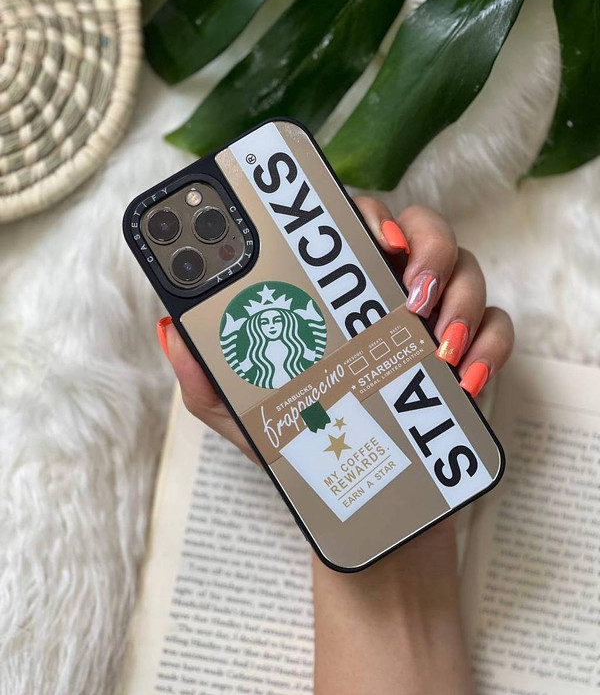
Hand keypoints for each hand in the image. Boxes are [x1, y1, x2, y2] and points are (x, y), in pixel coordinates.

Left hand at [157, 197, 513, 462]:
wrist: (365, 500)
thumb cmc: (305, 444)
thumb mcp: (247, 415)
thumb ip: (208, 379)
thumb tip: (173, 331)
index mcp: (338, 290)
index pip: (354, 222)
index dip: (368, 212)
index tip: (372, 235)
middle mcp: (388, 290)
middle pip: (423, 229)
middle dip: (428, 249)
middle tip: (408, 298)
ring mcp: (434, 319)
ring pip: (467, 269)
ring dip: (460, 301)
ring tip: (434, 351)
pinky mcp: (471, 352)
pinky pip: (498, 327)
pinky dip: (489, 346)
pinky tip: (463, 380)